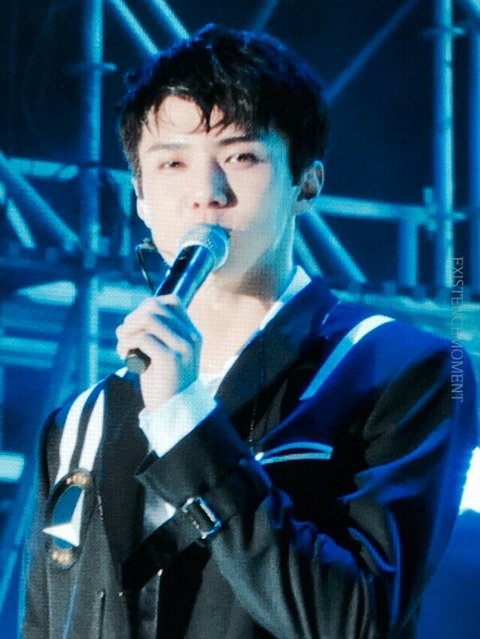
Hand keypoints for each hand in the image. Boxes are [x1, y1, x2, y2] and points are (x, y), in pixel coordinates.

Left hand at [116, 295, 201, 409]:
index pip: (171, 301)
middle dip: (132, 318)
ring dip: (127, 330)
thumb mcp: (167, 353)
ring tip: (123, 347)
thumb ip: (159, 334)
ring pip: (147, 319)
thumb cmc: (165, 382)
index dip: (147, 307)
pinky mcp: (170, 359)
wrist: (175, 411)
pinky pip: (141, 338)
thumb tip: (135, 315)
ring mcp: (182, 347)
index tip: (136, 326)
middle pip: (154, 307)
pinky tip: (125, 357)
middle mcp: (191, 337)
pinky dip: (126, 344)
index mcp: (192, 333)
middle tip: (124, 337)